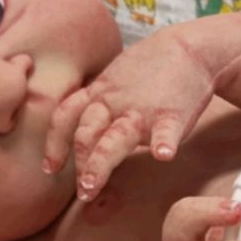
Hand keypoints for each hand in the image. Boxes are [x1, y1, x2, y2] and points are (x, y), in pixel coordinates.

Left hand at [45, 28, 215, 199]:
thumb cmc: (152, 68)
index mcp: (99, 94)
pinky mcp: (172, 114)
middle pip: (86, 133)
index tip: (50, 168)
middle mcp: (114, 103)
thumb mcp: (115, 79)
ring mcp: (142, 110)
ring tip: (92, 186)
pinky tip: (163, 155)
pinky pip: (166, 130)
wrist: (190, 48)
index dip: (54, 143)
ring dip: (100, 163)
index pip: (66, 117)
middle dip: (80, 164)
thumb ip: (98, 103)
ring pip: (115, 138)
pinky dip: (164, 142)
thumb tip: (83, 128)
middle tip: (81, 192)